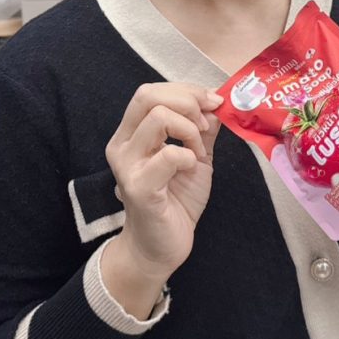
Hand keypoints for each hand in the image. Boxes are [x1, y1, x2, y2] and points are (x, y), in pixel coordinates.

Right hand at [105, 82, 223, 281]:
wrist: (161, 247)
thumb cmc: (175, 201)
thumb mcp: (195, 156)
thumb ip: (202, 129)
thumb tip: (215, 103)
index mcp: (131, 134)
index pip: (150, 92)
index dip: (185, 91)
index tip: (212, 103)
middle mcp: (122, 145)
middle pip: (148, 96)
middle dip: (187, 102)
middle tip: (206, 125)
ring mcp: (127, 166)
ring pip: (158, 119)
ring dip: (190, 130)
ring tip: (198, 152)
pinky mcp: (139, 188)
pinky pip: (168, 155)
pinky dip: (188, 156)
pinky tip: (191, 169)